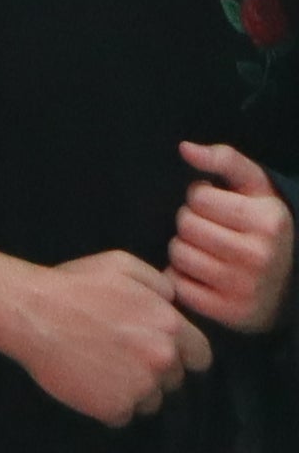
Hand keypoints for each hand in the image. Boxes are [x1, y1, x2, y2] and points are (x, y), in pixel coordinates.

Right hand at [1, 250, 216, 421]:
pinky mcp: (114, 408)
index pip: (200, 356)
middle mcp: (162, 359)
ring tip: (100, 367)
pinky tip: (88, 379)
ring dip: (133, 389)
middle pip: (174, 379)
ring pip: (151, 399)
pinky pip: (123, 414)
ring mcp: (139, 387)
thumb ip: (158, 282)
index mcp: (169, 326)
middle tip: (119, 353)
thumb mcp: (120, 263)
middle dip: (153, 369)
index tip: (157, 348)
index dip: (181, 352)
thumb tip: (174, 300)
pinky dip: (108, 403)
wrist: (29, 311)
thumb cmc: (72, 285)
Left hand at [176, 144, 292, 335]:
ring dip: (184, 249)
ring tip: (206, 252)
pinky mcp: (228, 313)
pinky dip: (182, 278)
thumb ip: (225, 159)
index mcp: (268, 222)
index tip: (219, 209)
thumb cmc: (261, 227)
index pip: (198, 195)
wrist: (286, 287)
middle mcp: (259, 256)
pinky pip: (177, 284)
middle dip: (190, 223)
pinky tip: (202, 276)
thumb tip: (185, 149)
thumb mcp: (256, 188)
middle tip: (210, 232)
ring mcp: (245, 287)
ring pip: (178, 252)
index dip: (202, 198)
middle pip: (185, 224)